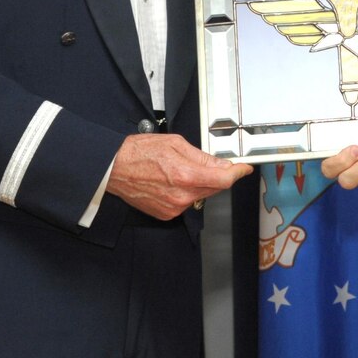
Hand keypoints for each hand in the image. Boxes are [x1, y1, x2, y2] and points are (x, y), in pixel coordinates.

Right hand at [106, 133, 250, 220]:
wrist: (114, 169)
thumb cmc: (139, 152)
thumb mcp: (176, 143)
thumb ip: (202, 156)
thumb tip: (221, 163)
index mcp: (186, 175)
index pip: (223, 179)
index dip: (237, 173)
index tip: (243, 169)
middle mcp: (181, 196)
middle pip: (214, 188)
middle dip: (216, 176)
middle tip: (207, 163)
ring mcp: (174, 208)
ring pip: (200, 196)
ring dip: (199, 184)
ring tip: (180, 170)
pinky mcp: (166, 214)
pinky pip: (186, 203)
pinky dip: (186, 193)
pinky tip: (171, 182)